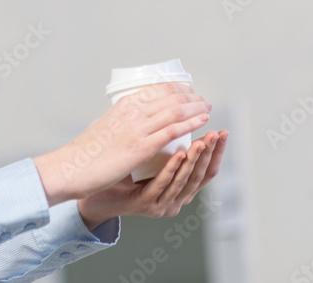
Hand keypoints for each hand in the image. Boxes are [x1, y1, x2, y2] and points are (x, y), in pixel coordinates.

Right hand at [33, 83, 210, 205]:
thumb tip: (132, 120)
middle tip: (203, 100)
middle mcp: (132, 111)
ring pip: (175, 111)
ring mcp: (137, 128)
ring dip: (195, 108)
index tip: (190, 92)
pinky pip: (172, 131)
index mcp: (124, 104)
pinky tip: (202, 122)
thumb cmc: (86, 153)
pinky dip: (191, 124)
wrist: (71, 168)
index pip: (159, 89)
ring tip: (207, 109)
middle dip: (191, 97)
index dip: (179, 89)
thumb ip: (122, 121)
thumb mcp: (105, 126)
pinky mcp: (140, 147)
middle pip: (171, 97)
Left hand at [76, 130, 227, 230]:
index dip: (216, 152)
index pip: (204, 169)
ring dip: (195, 157)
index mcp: (177, 187)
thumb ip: (163, 140)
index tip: (223, 132)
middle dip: (211, 152)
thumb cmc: (118, 168)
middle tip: (218, 133)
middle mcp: (173, 198)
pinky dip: (172, 168)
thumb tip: (179, 109)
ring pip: (183, 179)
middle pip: (198, 176)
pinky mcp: (143, 203)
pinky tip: (179, 153)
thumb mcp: (147, 152)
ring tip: (204, 139)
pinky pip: (160, 184)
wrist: (88, 186)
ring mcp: (159, 202)